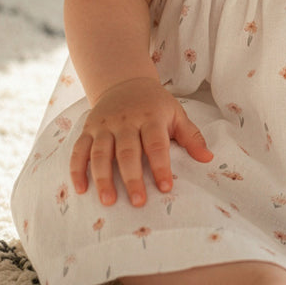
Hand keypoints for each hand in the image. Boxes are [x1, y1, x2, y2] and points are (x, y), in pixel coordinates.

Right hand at [69, 77, 212, 206]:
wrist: (125, 82)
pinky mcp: (88, 129)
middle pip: (127, 151)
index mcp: (150, 117)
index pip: (156, 144)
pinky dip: (77, 170)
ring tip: (108, 200)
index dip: (160, 166)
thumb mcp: (176, 114)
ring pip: (101, 153)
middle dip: (132, 178)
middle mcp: (125, 121)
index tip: (165, 188)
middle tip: (137, 202)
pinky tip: (81, 189)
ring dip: (103, 178)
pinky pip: (79, 150)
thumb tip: (208, 159)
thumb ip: (191, 137)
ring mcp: (104, 126)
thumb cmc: (155, 104)